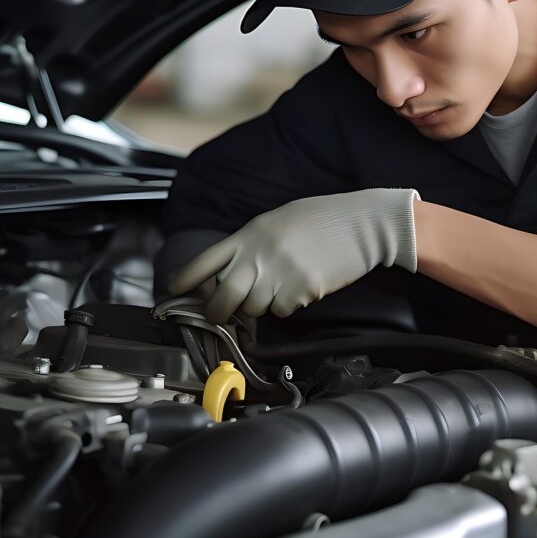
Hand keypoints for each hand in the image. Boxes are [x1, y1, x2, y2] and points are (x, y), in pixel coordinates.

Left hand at [168, 188, 418, 322]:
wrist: (364, 224)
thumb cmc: (323, 219)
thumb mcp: (278, 222)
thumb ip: (253, 245)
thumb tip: (234, 273)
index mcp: (250, 234)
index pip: (206, 260)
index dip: (185, 278)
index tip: (173, 291)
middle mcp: (259, 255)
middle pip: (223, 298)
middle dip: (217, 313)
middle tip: (220, 317)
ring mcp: (279, 274)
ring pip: (254, 309)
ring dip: (262, 305)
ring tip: (282, 284)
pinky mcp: (301, 291)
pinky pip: (282, 311)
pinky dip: (288, 305)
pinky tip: (304, 285)